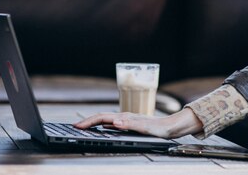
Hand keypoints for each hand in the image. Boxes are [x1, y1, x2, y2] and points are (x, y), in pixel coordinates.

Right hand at [73, 108, 202, 138]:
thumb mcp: (145, 128)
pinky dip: (103, 127)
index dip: (89, 122)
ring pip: (106, 120)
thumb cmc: (160, 128)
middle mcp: (125, 117)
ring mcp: (128, 120)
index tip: (77, 126)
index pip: (102, 118)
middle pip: (102, 117)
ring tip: (84, 127)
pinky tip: (103, 130)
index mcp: (126, 117)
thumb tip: (115, 122)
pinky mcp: (131, 124)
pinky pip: (112, 125)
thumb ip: (130, 124)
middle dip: (87, 121)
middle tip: (75, 126)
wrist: (172, 127)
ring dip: (94, 123)